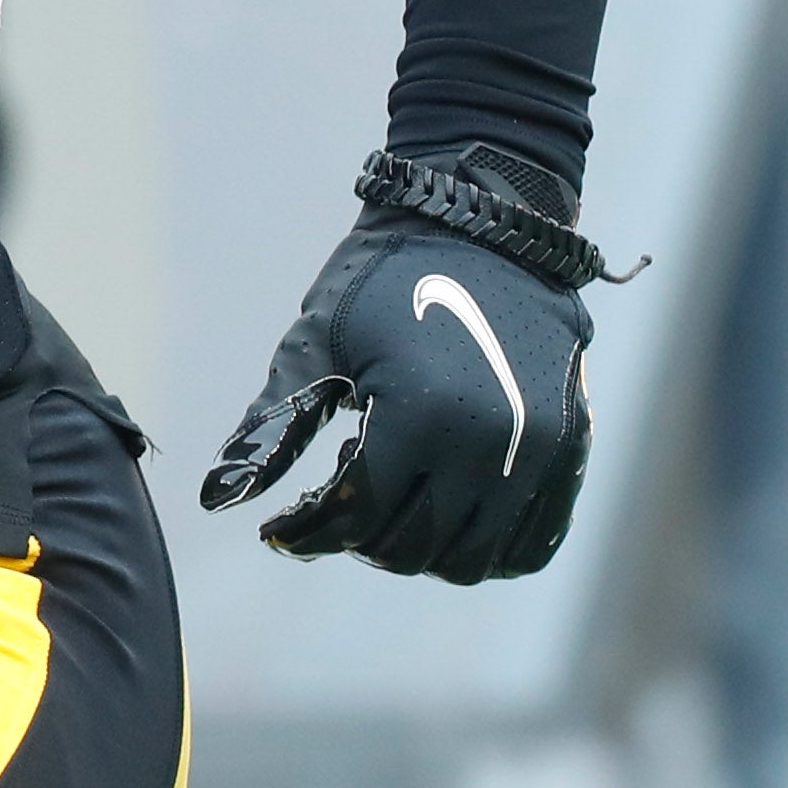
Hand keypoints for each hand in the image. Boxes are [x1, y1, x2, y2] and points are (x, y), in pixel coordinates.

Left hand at [201, 148, 604, 583]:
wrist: (481, 227)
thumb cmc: (381, 281)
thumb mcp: (314, 344)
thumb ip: (271, 429)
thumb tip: (217, 500)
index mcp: (421, 415)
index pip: (355, 517)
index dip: (307, 533)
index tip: (277, 532)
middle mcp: (490, 445)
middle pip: (412, 549)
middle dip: (359, 541)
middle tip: (337, 507)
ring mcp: (539, 453)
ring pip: (473, 561)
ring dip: (421, 552)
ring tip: (390, 507)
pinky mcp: (571, 451)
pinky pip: (532, 544)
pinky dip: (485, 550)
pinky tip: (444, 519)